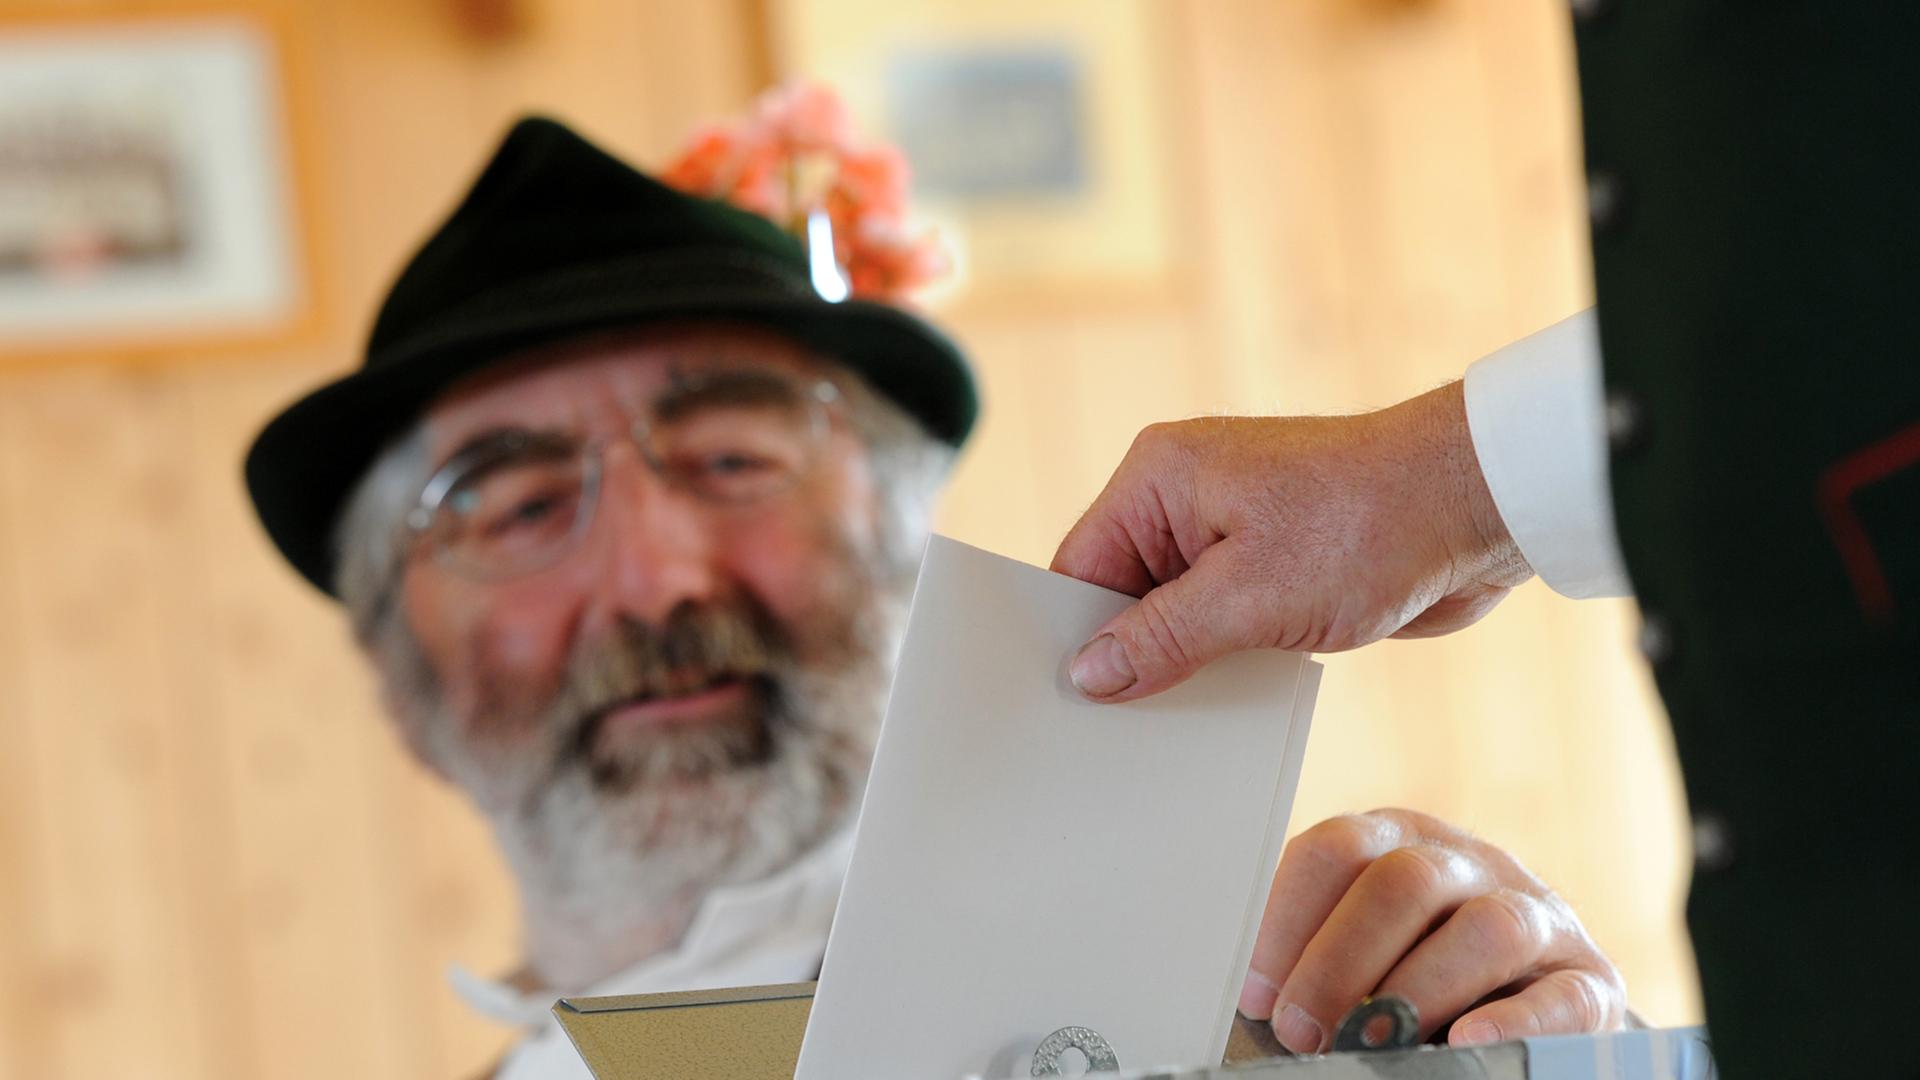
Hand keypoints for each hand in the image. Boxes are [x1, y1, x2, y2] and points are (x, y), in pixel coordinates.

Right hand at [1050, 382, 1529, 701]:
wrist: (1482, 506)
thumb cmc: (1368, 525)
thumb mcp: (1249, 597)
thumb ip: (1160, 638)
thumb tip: (1088, 675)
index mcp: (1159, 478)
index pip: (1080, 568)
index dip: (1070, 638)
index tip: (1064, 706)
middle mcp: (1186, 498)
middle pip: (1123, 595)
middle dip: (1128, 659)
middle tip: (1116, 735)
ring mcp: (1234, 531)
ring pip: (1176, 615)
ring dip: (1182, 665)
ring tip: (1172, 730)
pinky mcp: (1277, 563)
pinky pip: (1225, 622)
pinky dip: (1224, 661)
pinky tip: (1225, 709)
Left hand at [1239, 808, 1626, 1050]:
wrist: (1538, 995)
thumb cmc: (1421, 969)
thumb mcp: (1369, 940)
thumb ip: (1318, 952)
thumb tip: (1258, 998)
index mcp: (1400, 842)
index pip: (1336, 849)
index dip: (1286, 919)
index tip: (1256, 993)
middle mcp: (1470, 864)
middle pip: (1404, 883)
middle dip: (1340, 959)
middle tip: (1300, 1029)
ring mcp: (1538, 915)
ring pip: (1488, 929)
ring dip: (1417, 990)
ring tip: (1368, 1043)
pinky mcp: (1590, 980)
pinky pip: (1563, 995)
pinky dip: (1515, 1021)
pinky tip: (1466, 1041)